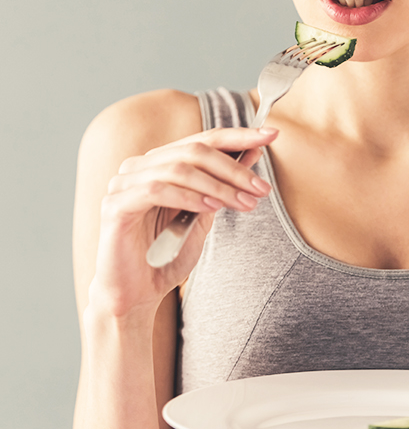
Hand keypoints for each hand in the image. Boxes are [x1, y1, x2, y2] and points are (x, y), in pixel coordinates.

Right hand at [89, 126, 278, 322]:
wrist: (137, 293)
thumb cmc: (168, 254)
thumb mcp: (205, 214)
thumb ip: (223, 185)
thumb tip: (253, 153)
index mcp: (161, 163)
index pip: (204, 139)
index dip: (239, 135)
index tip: (271, 135)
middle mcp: (140, 166)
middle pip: (195, 150)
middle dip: (234, 168)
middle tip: (261, 189)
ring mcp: (124, 183)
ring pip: (179, 169)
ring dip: (218, 186)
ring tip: (243, 204)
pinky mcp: (115, 205)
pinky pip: (155, 190)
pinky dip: (188, 196)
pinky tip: (211, 207)